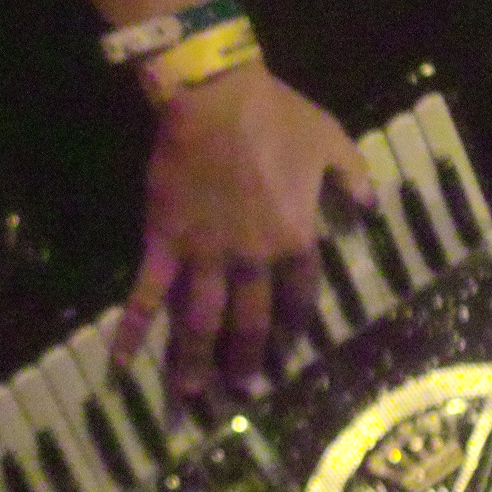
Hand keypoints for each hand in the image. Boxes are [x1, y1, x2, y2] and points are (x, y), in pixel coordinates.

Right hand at [111, 64, 375, 397]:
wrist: (214, 96)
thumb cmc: (275, 114)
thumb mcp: (332, 141)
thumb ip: (354, 179)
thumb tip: (371, 209)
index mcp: (295, 239)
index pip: (300, 298)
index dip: (295, 328)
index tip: (289, 351)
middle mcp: (252, 260)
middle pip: (251, 324)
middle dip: (247, 361)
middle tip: (243, 390)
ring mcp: (205, 256)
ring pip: (202, 323)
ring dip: (196, 363)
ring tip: (192, 395)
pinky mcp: (165, 243)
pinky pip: (147, 296)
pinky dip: (132, 332)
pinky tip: (119, 366)